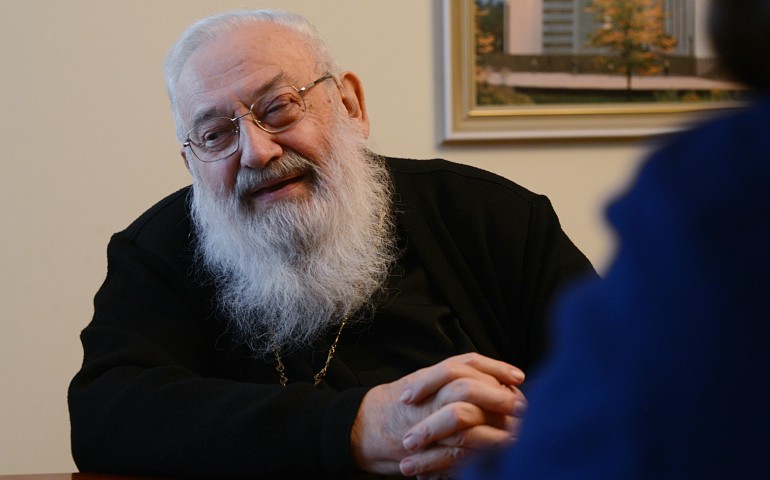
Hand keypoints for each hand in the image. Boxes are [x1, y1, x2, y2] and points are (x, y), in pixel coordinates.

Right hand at [350, 353, 526, 475]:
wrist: (364, 429)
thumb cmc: (399, 405)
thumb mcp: (426, 382)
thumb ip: (455, 378)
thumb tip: (496, 382)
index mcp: (431, 377)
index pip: (467, 363)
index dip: (495, 368)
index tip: (518, 377)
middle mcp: (427, 395)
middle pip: (465, 386)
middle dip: (496, 397)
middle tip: (521, 407)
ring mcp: (423, 421)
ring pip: (461, 419)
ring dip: (491, 429)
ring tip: (514, 435)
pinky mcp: (423, 449)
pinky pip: (451, 452)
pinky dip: (474, 455)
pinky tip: (492, 455)